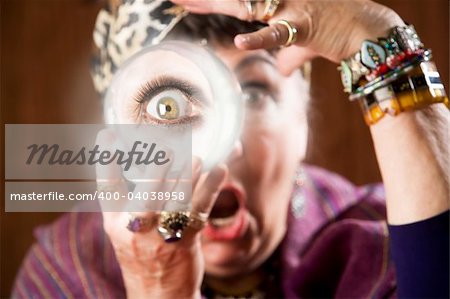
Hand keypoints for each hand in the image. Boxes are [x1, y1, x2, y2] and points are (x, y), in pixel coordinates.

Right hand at [95, 129, 227, 298]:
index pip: (107, 189)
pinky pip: (200, 211)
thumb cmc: (141, 252)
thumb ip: (129, 199)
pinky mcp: (185, 241)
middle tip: (168, 150)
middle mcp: (135, 229)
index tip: (108, 134)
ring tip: (196, 157)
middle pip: (145, 197)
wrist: (157, 291)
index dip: (106, 161)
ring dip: (187, 177)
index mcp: (115, 222)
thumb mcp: (124, 229)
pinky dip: (211, 188)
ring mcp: (161, 237)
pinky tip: (220, 170)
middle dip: (157, 172)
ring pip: (175, 202)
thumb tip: (144, 159)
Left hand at [171, 0, 404, 74]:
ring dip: (216, 3)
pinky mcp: (305, 24)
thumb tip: (280, 69)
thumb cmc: (336, 33)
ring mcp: (290, 7)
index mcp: (276, 1)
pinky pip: (278, 33)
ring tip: (186, 1)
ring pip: (247, 4)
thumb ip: (288, 55)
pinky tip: (241, 42)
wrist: (369, 29)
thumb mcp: (306, 44)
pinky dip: (260, 38)